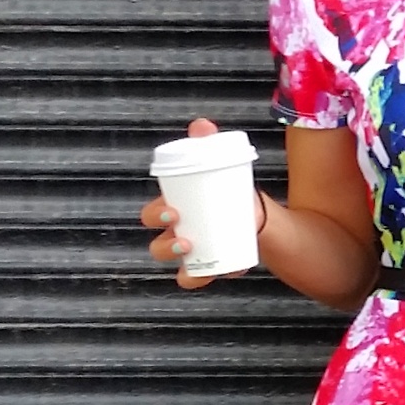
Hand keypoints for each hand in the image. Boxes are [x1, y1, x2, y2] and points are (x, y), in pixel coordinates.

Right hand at [140, 117, 257, 289]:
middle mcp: (175, 237)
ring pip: (174, 267)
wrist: (255, 215)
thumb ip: (208, 146)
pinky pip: (195, 279)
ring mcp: (191, 257)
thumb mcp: (218, 168)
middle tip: (184, 234)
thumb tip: (202, 125)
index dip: (154, 216)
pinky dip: (204, 277)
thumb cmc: (227, 190)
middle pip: (157, 245)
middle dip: (164, 243)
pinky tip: (221, 271)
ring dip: (179, 263)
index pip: (150, 216)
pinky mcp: (208, 269)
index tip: (172, 212)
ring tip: (194, 250)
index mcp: (170, 212)